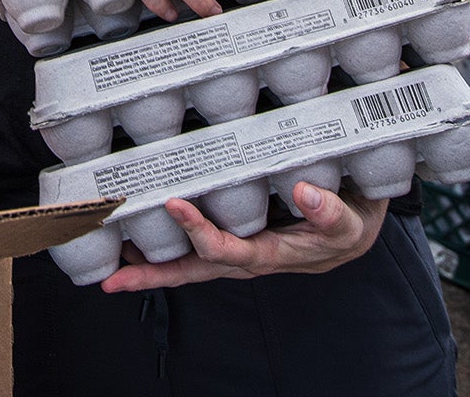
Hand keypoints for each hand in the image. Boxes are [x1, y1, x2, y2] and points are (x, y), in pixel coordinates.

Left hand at [99, 184, 387, 289]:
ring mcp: (241, 252)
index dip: (200, 232)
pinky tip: (137, 244)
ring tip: (111, 267)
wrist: (358, 228)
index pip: (229, 249)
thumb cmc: (351, 223)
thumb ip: (331, 212)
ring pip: (191, 266)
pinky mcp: (238, 241)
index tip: (175, 205)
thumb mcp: (351, 221)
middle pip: (195, 271)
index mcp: (273, 254)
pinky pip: (197, 253)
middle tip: (115, 277)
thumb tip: (305, 192)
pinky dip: (168, 254)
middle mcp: (250, 258)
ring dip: (152, 268)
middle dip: (154, 274)